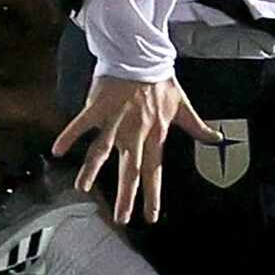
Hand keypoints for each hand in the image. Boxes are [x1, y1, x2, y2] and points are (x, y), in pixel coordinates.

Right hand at [53, 75, 220, 223]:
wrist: (143, 56)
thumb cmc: (161, 80)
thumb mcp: (182, 104)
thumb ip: (196, 126)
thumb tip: (216, 137)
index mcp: (154, 134)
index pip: (154, 171)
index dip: (152, 195)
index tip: (150, 216)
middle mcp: (134, 132)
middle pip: (129, 169)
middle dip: (126, 195)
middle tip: (121, 218)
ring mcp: (115, 120)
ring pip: (102, 150)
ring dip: (92, 170)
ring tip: (83, 189)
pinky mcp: (98, 107)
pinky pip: (82, 123)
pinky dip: (69, 135)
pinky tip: (58, 150)